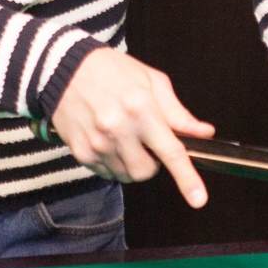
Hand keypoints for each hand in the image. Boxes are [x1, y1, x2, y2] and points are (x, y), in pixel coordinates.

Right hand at [49, 49, 215, 207]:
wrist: (64, 68)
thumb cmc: (110, 70)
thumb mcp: (151, 81)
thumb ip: (178, 112)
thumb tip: (203, 132)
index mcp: (141, 109)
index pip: (170, 151)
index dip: (187, 178)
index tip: (198, 198)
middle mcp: (118, 129)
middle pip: (146, 172)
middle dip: (152, 163)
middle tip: (146, 142)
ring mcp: (97, 143)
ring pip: (126, 175)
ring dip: (131, 163)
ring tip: (123, 135)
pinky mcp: (80, 152)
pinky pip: (106, 173)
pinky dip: (113, 162)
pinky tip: (107, 139)